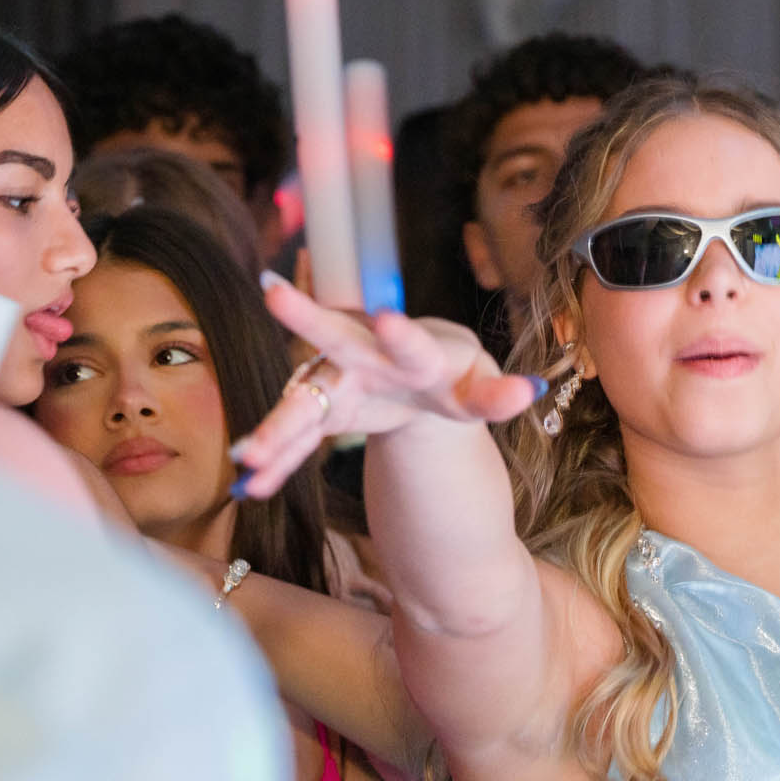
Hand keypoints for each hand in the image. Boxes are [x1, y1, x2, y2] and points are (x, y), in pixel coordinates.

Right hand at [231, 271, 541, 496]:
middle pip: (336, 338)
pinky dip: (279, 460)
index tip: (386, 318)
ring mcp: (339, 379)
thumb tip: (531, 391)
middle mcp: (368, 355)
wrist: (420, 370)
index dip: (401, 334)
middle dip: (306, 318)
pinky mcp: (321, 408)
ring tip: (249, 457)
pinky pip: (298, 437)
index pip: (410, 343)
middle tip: (272, 293)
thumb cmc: (454, 377)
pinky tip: (252, 487)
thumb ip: (498, 395)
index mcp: (414, 352)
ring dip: (279, 427)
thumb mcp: (477, 390)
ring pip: (306, 400)